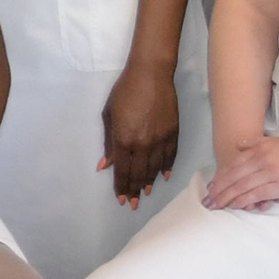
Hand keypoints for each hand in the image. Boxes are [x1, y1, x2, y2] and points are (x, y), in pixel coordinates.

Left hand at [101, 55, 183, 203]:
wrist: (151, 74)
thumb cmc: (124, 91)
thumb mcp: (108, 115)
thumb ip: (108, 143)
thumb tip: (105, 165)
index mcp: (124, 140)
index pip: (122, 170)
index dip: (121, 186)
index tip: (121, 199)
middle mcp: (142, 144)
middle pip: (138, 173)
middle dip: (134, 190)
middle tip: (133, 204)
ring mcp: (160, 139)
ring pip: (154, 168)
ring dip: (149, 182)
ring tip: (145, 193)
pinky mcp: (173, 133)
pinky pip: (170, 156)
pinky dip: (167, 168)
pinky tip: (163, 176)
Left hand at [203, 131, 278, 213]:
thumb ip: (259, 143)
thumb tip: (239, 145)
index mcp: (263, 147)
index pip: (235, 163)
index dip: (221, 176)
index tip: (211, 186)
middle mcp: (264, 158)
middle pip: (234, 175)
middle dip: (218, 189)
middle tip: (207, 201)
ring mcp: (273, 171)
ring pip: (242, 186)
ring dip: (226, 197)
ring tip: (215, 206)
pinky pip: (257, 194)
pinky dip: (244, 200)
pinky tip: (234, 206)